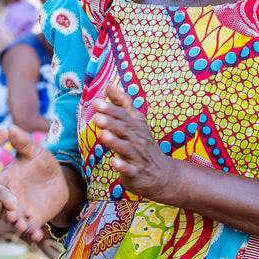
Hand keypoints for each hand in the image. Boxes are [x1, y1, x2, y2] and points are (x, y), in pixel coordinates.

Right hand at [0, 126, 72, 240]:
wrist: (59, 180)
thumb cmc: (41, 163)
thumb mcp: (34, 152)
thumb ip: (23, 143)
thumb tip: (10, 127)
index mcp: (3, 182)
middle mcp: (8, 200)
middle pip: (1, 209)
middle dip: (3, 213)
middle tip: (7, 214)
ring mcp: (20, 212)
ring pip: (15, 221)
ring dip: (18, 224)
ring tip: (21, 226)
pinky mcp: (34, 219)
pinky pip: (32, 228)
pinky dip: (33, 233)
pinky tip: (37, 237)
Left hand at [92, 84, 176, 201]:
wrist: (160, 174)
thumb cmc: (142, 144)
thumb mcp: (135, 121)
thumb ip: (122, 103)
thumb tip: (108, 84)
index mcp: (136, 126)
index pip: (123, 115)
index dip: (111, 109)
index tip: (97, 103)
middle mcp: (137, 139)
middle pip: (124, 130)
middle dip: (111, 123)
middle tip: (97, 117)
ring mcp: (137, 157)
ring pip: (125, 148)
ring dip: (115, 141)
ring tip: (103, 135)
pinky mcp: (135, 172)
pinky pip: (129, 169)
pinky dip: (122, 166)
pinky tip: (113, 162)